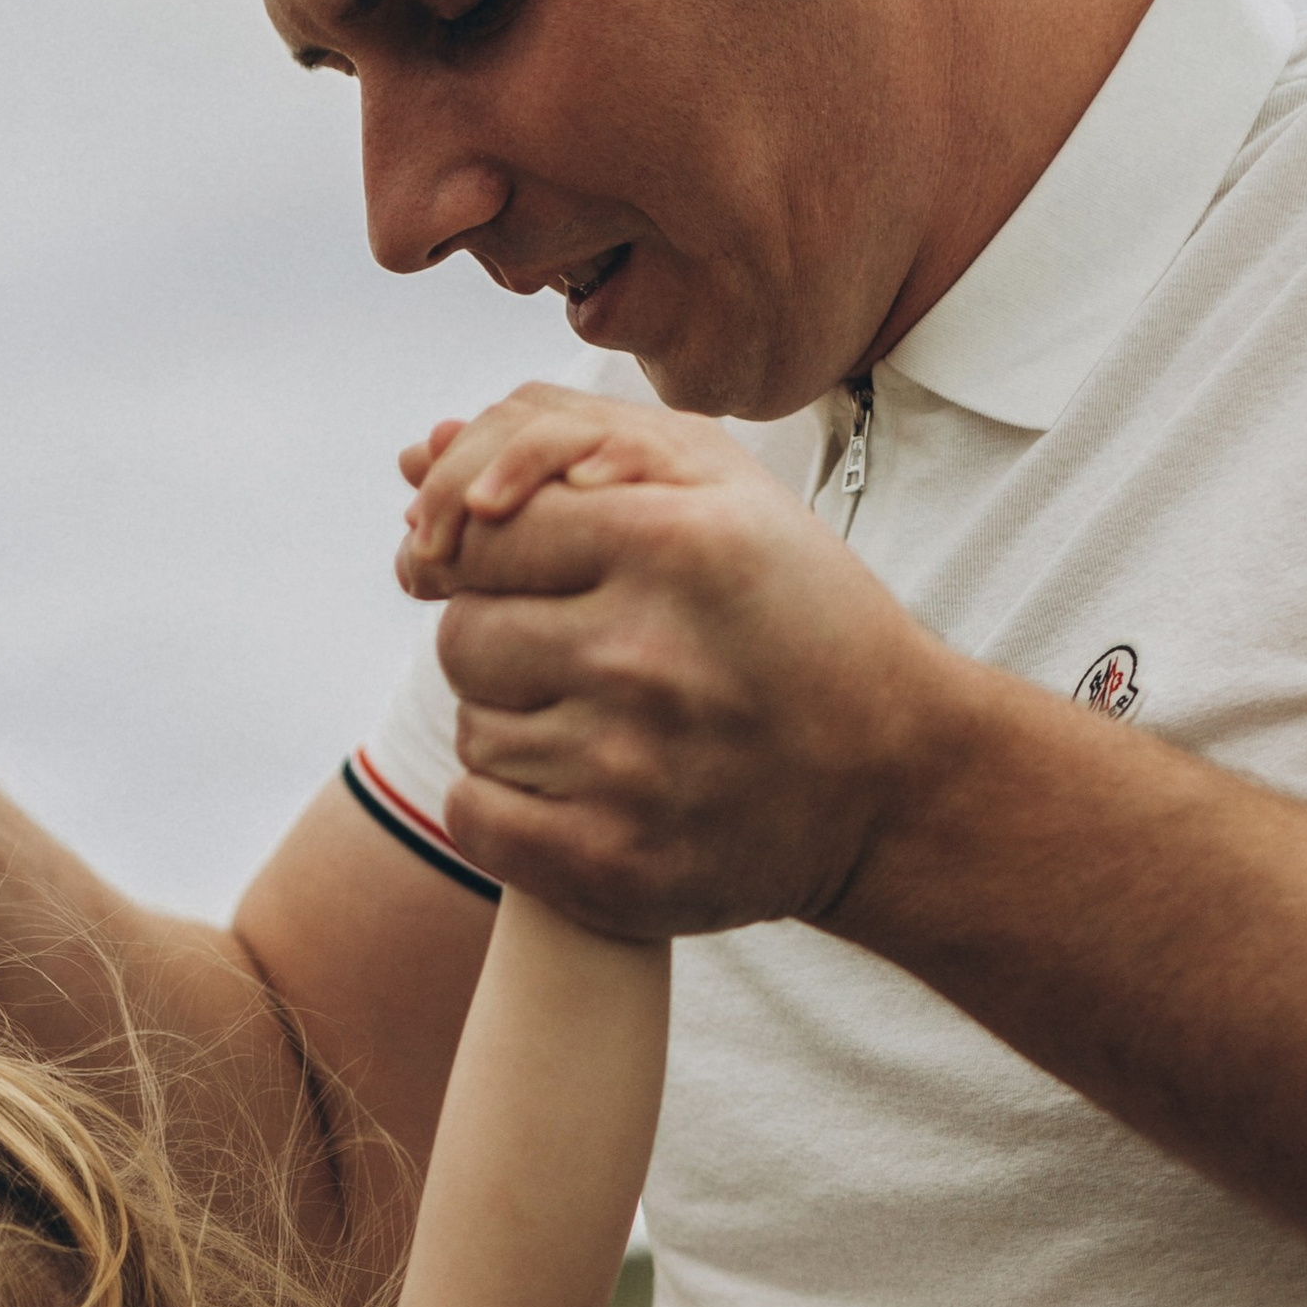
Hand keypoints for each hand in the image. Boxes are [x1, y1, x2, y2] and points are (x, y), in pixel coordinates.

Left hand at [391, 382, 958, 940]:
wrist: (891, 785)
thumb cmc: (794, 618)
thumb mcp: (722, 491)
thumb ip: (573, 442)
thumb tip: (415, 458)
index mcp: (673, 545)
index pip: (480, 530)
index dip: (492, 555)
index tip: (541, 582)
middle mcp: (645, 657)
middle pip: (463, 636)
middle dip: (506, 641)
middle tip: (584, 659)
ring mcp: (625, 770)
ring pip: (471, 727)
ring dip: (516, 725)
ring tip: (602, 726)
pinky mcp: (610, 864)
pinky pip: (474, 816)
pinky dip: (503, 806)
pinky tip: (574, 790)